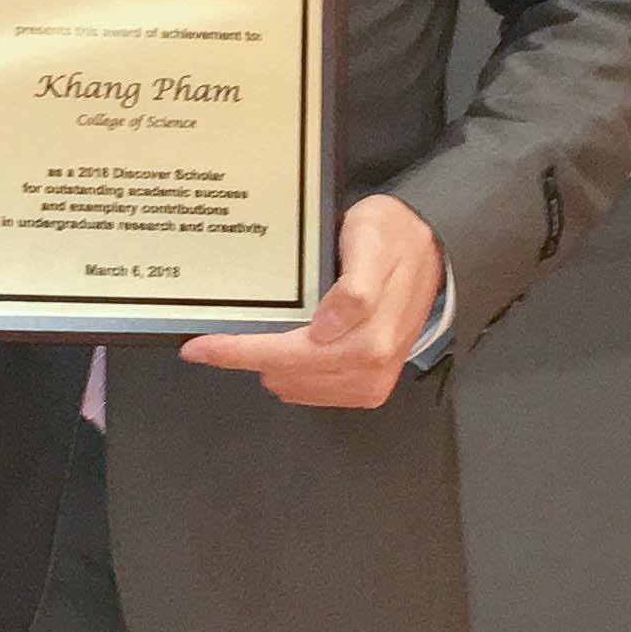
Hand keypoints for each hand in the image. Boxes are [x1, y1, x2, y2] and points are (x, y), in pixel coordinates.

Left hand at [179, 194, 445, 406]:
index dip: (236, 353)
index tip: (197, 349)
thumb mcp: (370, 241)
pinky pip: (314, 393)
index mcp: (368, 340)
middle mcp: (370, 369)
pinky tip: (286, 351)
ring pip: (295, 389)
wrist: (433, 251)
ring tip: (257, 337)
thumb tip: (327, 326)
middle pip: (285, 376)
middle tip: (213, 340)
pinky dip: (292, 375)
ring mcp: (371, 383)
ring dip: (270, 366)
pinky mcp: (370, 388)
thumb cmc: (395, 238)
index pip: (284, 355)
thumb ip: (354, 288)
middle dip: (247, 358)